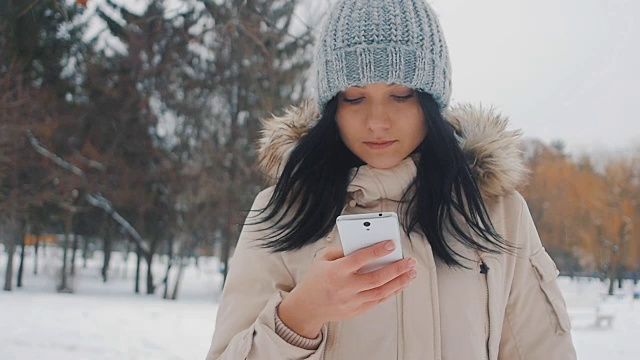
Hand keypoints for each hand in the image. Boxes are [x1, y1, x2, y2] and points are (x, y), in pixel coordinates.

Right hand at [277, 240, 416, 337]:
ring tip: (411, 272)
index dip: (377, 251)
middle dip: (396, 269)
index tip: (392, 244)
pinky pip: (378, 301)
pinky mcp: (356, 310)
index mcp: (336, 272)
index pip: (360, 259)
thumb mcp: (322, 259)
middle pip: (376, 278)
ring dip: (399, 282)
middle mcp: (345, 287)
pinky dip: (391, 292)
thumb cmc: (316, 279)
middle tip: (410, 261)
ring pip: (381, 291)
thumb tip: (364, 243)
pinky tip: (400, 284)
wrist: (306, 307)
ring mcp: (352, 301)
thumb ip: (341, 250)